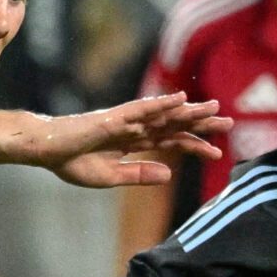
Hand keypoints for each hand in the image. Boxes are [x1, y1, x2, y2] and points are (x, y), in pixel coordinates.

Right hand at [32, 93, 229, 188]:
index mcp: (135, 143)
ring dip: (189, 111)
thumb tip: (168, 175)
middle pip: (175, 125)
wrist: (47, 150)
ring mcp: (126, 120)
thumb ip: (139, 174)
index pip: (172, 143)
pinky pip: (142, 109)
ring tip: (214, 109)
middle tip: (229, 123)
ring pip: (164, 114)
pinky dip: (162, 103)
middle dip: (201, 124)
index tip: (218, 153)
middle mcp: (136, 129)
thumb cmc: (72, 162)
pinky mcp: (114, 117)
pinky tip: (180, 99)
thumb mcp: (111, 176)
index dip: (195, 146)